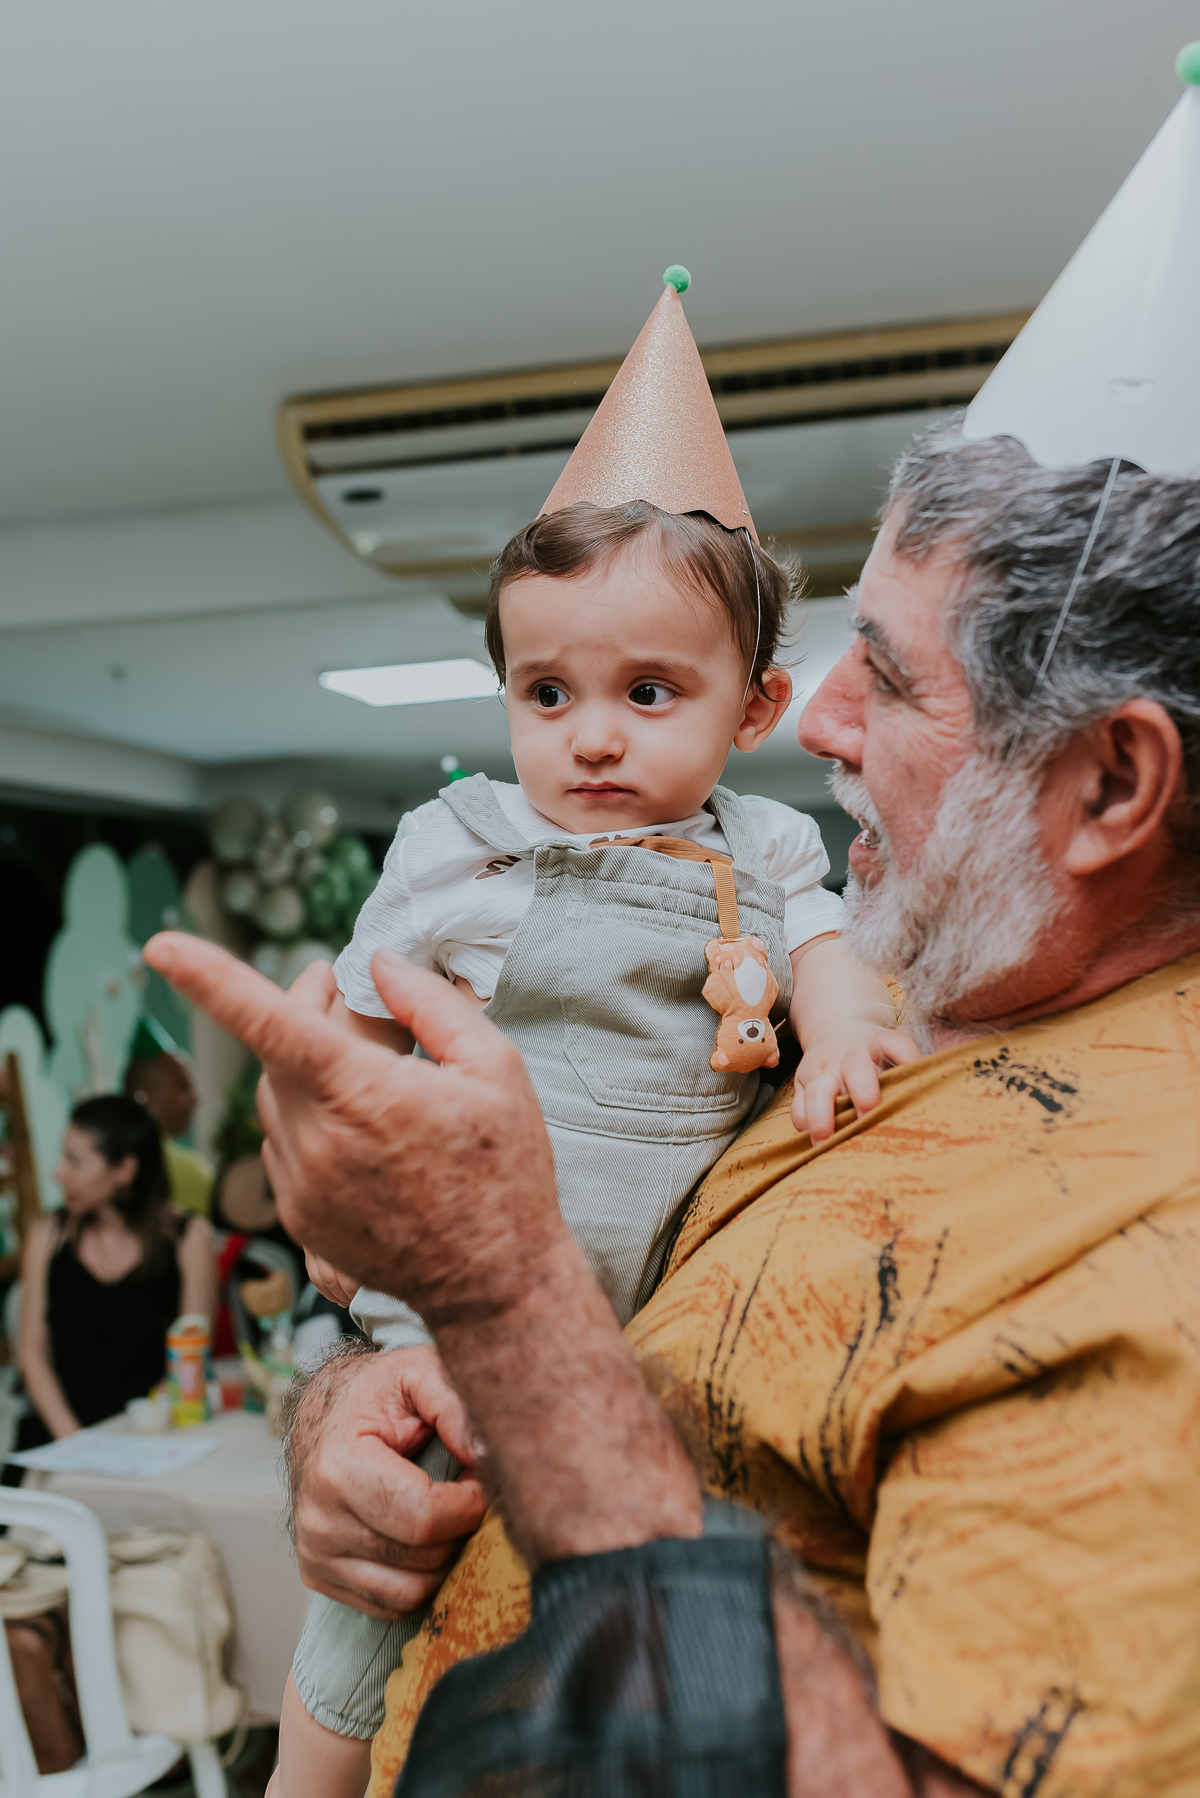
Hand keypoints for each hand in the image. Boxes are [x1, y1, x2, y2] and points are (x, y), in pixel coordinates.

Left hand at [141, 934, 561, 1326]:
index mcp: (361, 1094)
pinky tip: (359, 1128)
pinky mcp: (299, 1219)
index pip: (270, 1024)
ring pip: (273, 1100)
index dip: (210, 979)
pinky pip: (283, 1147)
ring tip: (361, 1067)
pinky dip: (309, 1121)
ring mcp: (301, 1186)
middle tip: (337, 989)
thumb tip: (378, 965)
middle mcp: (317, 1142)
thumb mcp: (494, 1069)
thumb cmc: (504, 1172)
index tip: (163, 948)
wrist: (494, 1284)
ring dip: (303, 1069)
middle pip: (273, 1051)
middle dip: (297, 1010)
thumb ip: (430, 1004)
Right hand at [287, 1344, 488, 1614]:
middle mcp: (319, 1519)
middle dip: (460, 1529)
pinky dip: (419, 1577)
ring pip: (410, 1592)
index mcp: (338, 1467)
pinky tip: (421, 1536)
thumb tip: (490, 1455)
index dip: (469, 1505)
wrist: (323, 1414)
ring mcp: (316, 1554)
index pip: (423, 1519)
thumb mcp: (419, 1372)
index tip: (482, 1480)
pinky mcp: (320, 1577)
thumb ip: (456, 1406)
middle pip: (422, 1560)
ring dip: (443, 1558)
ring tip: (446, 1513)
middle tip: (467, 1492)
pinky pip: (391, 1604)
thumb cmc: (377, 1392)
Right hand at [792, 1025, 921, 1143]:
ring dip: (822, 1115)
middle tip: (869, 1111)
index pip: (892, 1043)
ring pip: (818, 1089)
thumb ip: (912, 1072)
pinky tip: (815, 1141)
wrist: (834, 1034)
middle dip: (862, 1090)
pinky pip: (798, 1106)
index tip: (915, 1067)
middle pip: (855, 1068)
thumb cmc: (875, 1058)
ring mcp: (823, 1070)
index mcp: (878, 1045)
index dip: (905, 1054)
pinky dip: (805, 1123)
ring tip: (825, 1139)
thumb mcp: (894, 1054)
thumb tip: (943, 1098)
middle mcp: (849, 1056)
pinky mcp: (801, 1085)